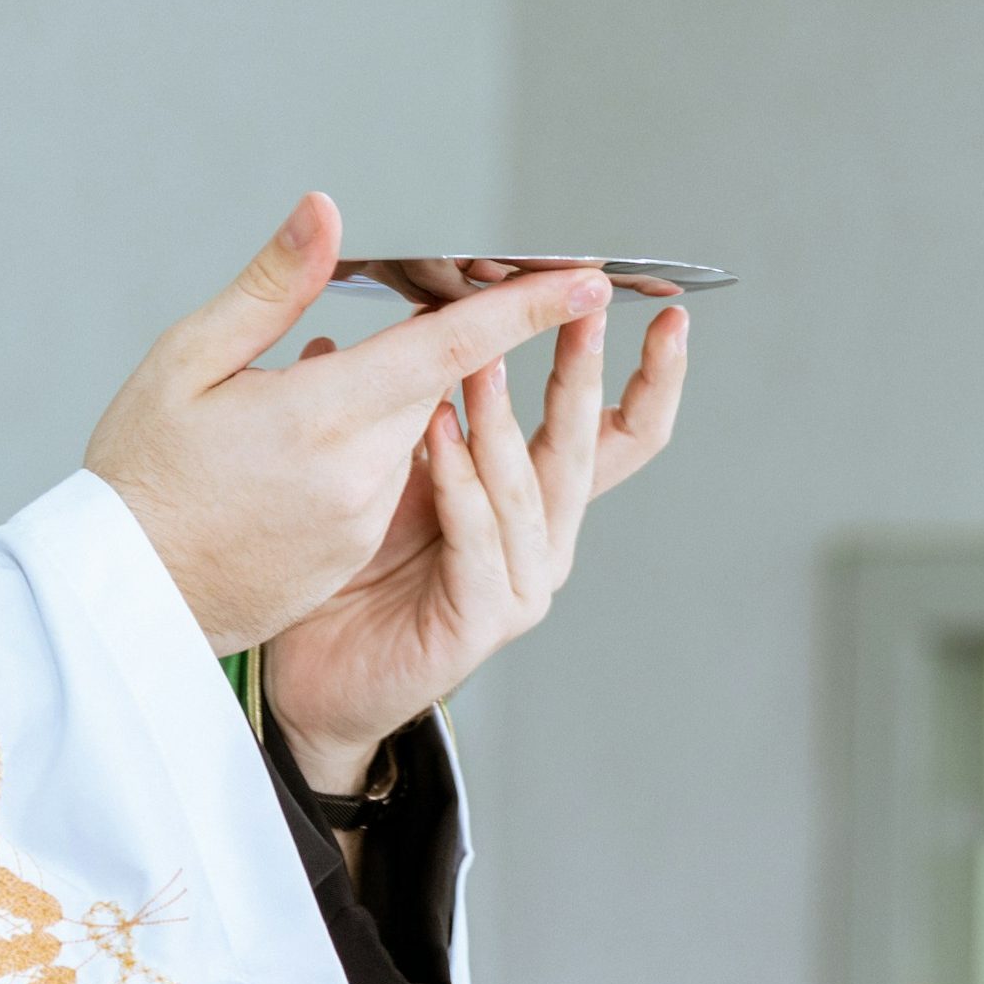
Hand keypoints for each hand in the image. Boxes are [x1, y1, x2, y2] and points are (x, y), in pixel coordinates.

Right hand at [85, 193, 613, 655]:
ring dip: (388, 403)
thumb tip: (325, 214)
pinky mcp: (352, 555)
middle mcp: (356, 476)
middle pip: (436, 390)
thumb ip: (267, 289)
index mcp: (317, 418)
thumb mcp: (184, 363)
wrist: (127, 595)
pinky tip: (299, 452)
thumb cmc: (142, 473)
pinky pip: (386, 484)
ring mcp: (359, 524)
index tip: (586, 282)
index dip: (524, 311)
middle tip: (407, 311)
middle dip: (438, 349)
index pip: (448, 352)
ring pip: (412, 437)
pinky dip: (366, 453)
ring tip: (308, 401)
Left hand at [264, 304, 689, 791]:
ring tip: (482, 354)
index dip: (653, 380)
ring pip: (531, 489)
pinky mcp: (483, 619)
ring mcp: (520, 586)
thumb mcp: (398, 472)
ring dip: (505, 418)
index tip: (666, 317)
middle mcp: (542, 543)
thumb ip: (424, 407)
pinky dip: (460, 483)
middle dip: (583, 374)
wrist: (317, 676)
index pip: (617, 435)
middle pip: (589, 450)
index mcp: (536, 503)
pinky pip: (479, 539)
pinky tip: (439, 435)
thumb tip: (417, 317)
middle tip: (581, 306)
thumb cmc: (355, 578)